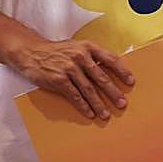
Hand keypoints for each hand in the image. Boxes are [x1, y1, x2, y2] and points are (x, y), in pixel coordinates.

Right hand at [9, 38, 134, 119]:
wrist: (31, 52)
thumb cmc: (57, 51)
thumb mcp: (77, 47)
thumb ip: (92, 57)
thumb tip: (110, 71)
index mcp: (88, 47)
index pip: (110, 59)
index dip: (122, 71)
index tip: (130, 82)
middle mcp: (80, 56)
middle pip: (102, 78)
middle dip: (113, 92)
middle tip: (122, 103)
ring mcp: (69, 68)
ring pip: (89, 89)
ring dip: (99, 104)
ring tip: (106, 114)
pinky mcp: (59, 79)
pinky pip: (75, 95)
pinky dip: (83, 106)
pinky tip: (90, 113)